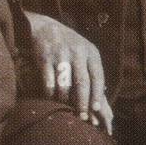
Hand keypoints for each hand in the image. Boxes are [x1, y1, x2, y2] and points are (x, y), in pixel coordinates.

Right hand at [24, 12, 112, 132]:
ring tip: (66, 110)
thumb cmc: (70, 46)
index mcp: (91, 52)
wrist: (45, 27)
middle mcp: (78, 52)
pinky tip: (51, 100)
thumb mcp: (85, 54)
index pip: (97, 77)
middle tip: (83, 117)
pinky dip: (50, 94)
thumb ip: (92, 74)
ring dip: (65, 100)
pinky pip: (48, 82)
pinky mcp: (44, 58)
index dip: (97, 95)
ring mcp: (60, 55)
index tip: (96, 109)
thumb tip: (101, 104)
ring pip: (64, 85)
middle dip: (83, 103)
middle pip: (82, 83)